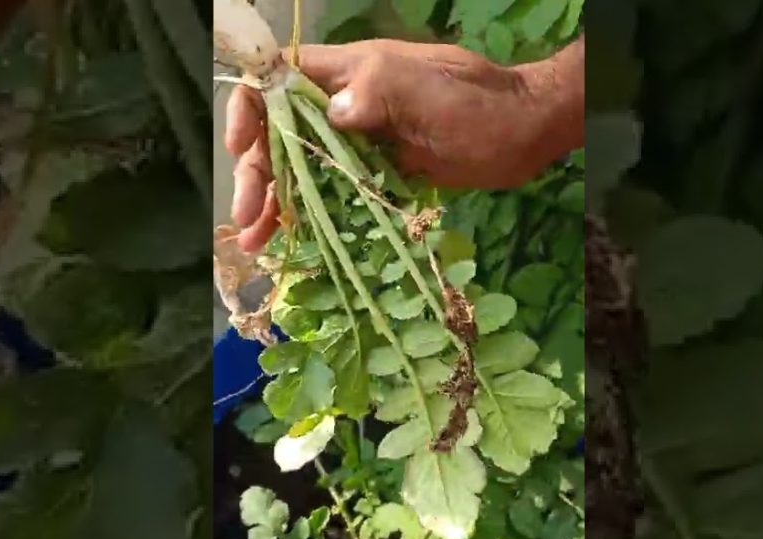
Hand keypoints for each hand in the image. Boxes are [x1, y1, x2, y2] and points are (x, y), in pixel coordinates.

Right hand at [225, 39, 583, 252]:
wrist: (521, 134)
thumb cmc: (478, 103)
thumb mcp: (428, 88)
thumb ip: (378, 91)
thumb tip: (334, 113)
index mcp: (347, 72)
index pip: (277, 80)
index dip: (250, 108)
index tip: (241, 144)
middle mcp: (342, 107)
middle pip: (279, 134)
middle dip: (256, 172)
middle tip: (246, 215)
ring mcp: (355, 145)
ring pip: (298, 169)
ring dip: (273, 202)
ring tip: (253, 242)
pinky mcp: (371, 177)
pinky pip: (328, 195)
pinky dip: (305, 217)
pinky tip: (284, 242)